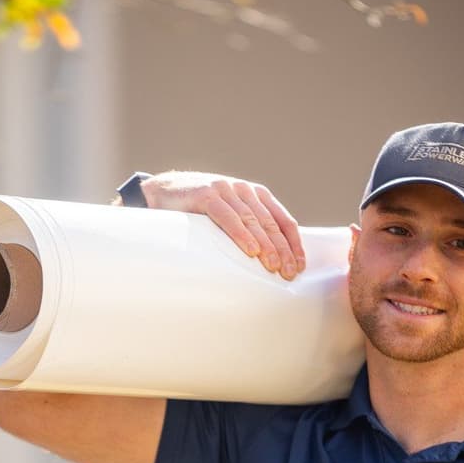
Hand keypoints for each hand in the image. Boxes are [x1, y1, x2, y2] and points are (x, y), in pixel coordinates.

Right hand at [139, 171, 304, 279]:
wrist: (164, 192)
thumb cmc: (199, 211)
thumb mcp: (230, 215)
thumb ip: (249, 228)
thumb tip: (271, 260)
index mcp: (256, 195)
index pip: (283, 221)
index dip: (294, 244)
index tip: (299, 266)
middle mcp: (245, 190)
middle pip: (271, 223)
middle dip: (283, 249)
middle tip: (289, 273)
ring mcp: (227, 190)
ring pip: (253, 221)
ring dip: (265, 245)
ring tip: (274, 266)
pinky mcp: (207, 195)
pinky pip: (228, 217)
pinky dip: (241, 235)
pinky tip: (251, 251)